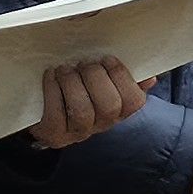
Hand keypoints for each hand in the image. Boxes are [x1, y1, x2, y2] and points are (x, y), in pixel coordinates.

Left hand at [31, 54, 149, 147]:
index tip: (106, 59)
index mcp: (118, 109)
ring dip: (72, 83)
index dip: (121, 77)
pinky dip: (53, 91)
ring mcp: (77, 132)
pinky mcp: (54, 134)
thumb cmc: (76, 90)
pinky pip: (56, 115)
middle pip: (108, 106)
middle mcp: (101, 124)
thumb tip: (149, 78)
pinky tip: (51, 76)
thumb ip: (124, 78)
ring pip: (82, 111)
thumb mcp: (102, 81)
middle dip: (95, 77)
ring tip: (64, 69)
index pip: (134, 101)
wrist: (43, 111)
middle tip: (83, 63)